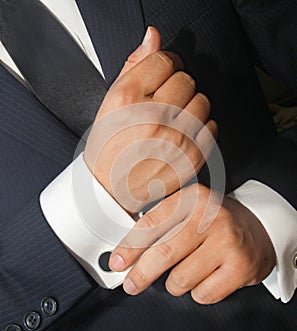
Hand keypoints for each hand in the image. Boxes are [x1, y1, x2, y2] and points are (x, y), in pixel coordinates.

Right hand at [84, 27, 216, 213]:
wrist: (111, 188)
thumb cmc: (108, 146)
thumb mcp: (110, 102)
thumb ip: (134, 65)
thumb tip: (153, 36)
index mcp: (127, 98)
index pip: (165, 60)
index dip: (166, 64)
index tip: (164, 73)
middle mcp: (152, 117)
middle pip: (187, 79)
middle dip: (177, 85)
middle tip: (165, 101)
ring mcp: (174, 139)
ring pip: (203, 101)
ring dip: (191, 105)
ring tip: (173, 119)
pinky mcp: (190, 157)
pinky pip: (211, 127)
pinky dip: (201, 127)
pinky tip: (183, 134)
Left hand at [109, 184, 275, 303]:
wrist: (258, 226)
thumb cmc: (214, 220)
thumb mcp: (188, 209)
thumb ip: (160, 224)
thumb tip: (127, 252)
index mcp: (193, 198)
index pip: (152, 224)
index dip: (129, 247)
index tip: (118, 262)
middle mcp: (211, 217)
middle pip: (164, 253)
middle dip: (141, 274)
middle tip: (132, 284)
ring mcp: (227, 242)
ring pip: (180, 279)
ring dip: (175, 283)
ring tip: (186, 270)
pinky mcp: (240, 267)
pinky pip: (202, 294)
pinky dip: (197, 291)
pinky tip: (205, 276)